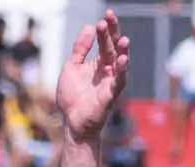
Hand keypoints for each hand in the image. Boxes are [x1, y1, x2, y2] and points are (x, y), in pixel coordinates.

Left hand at [54, 10, 128, 141]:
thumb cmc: (72, 97)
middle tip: (110, 18)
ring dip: (122, 50)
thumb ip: (80, 49)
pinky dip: (122, 70)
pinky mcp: (111, 94)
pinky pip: (119, 80)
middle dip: (113, 33)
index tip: (105, 16)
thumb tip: (89, 27)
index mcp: (98, 62)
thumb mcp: (71, 67)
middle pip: (113, 47)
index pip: (105, 41)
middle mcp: (108, 69)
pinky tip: (123, 59)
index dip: (106, 29)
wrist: (72, 122)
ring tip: (123, 39)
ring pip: (120, 62)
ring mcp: (111, 80)